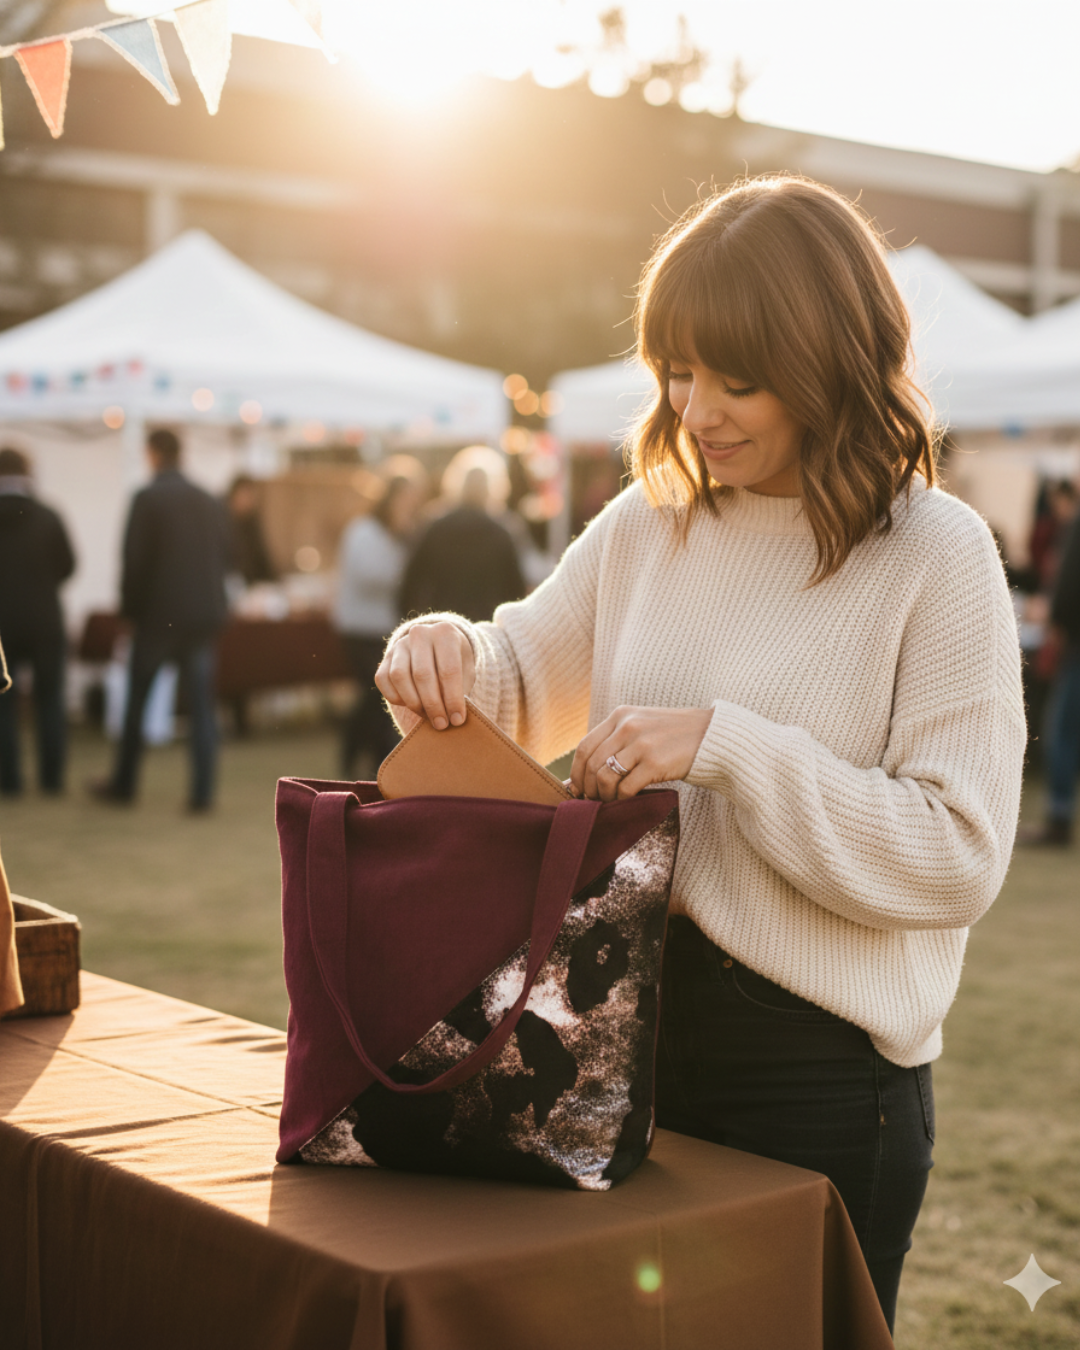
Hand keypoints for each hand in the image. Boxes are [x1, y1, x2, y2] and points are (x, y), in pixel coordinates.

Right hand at [375, 623, 475, 729]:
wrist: (437, 647)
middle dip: (433, 705)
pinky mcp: (385, 657)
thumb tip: (452, 719)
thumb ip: (459, 690)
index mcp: (445, 633)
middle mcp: (420, 633)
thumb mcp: (465, 671)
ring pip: (399, 677)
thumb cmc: (456, 662)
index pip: (449, 670)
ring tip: (428, 716)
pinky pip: (384, 681)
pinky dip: (397, 698)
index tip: (457, 720)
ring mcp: (400, 644)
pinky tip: (412, 706)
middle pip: (422, 675)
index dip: (453, 699)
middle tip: (441, 724)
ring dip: (414, 703)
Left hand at [570, 705, 712, 801]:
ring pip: (604, 777)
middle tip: (593, 800)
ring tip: (610, 800)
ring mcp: (641, 744)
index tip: (578, 788)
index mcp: (620, 715)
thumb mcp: (641, 725)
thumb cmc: (674, 736)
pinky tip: (627, 800)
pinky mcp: (655, 763)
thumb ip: (616, 740)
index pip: (584, 746)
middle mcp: (627, 726)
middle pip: (591, 764)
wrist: (712, 736)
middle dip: (588, 787)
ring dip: (603, 795)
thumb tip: (587, 771)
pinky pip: (626, 788)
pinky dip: (621, 799)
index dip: (576, 772)